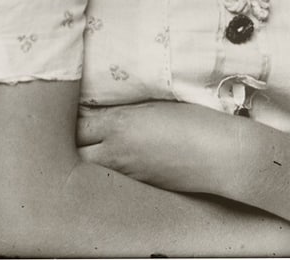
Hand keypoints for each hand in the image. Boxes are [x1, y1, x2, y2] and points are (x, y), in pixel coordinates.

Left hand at [76, 100, 240, 194]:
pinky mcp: (139, 186)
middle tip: (70, 126)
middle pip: (73, 150)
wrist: (221, 155)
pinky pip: (110, 177)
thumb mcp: (156, 103)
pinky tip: (113, 157)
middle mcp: (116, 151)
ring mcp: (126, 172)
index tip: (70, 104)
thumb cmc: (195, 120)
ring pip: (88, 168)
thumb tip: (106, 108)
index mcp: (119, 124)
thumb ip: (125, 107)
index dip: (70, 114)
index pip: (77, 122)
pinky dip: (105, 167)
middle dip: (68, 140)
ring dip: (84, 156)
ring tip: (87, 143)